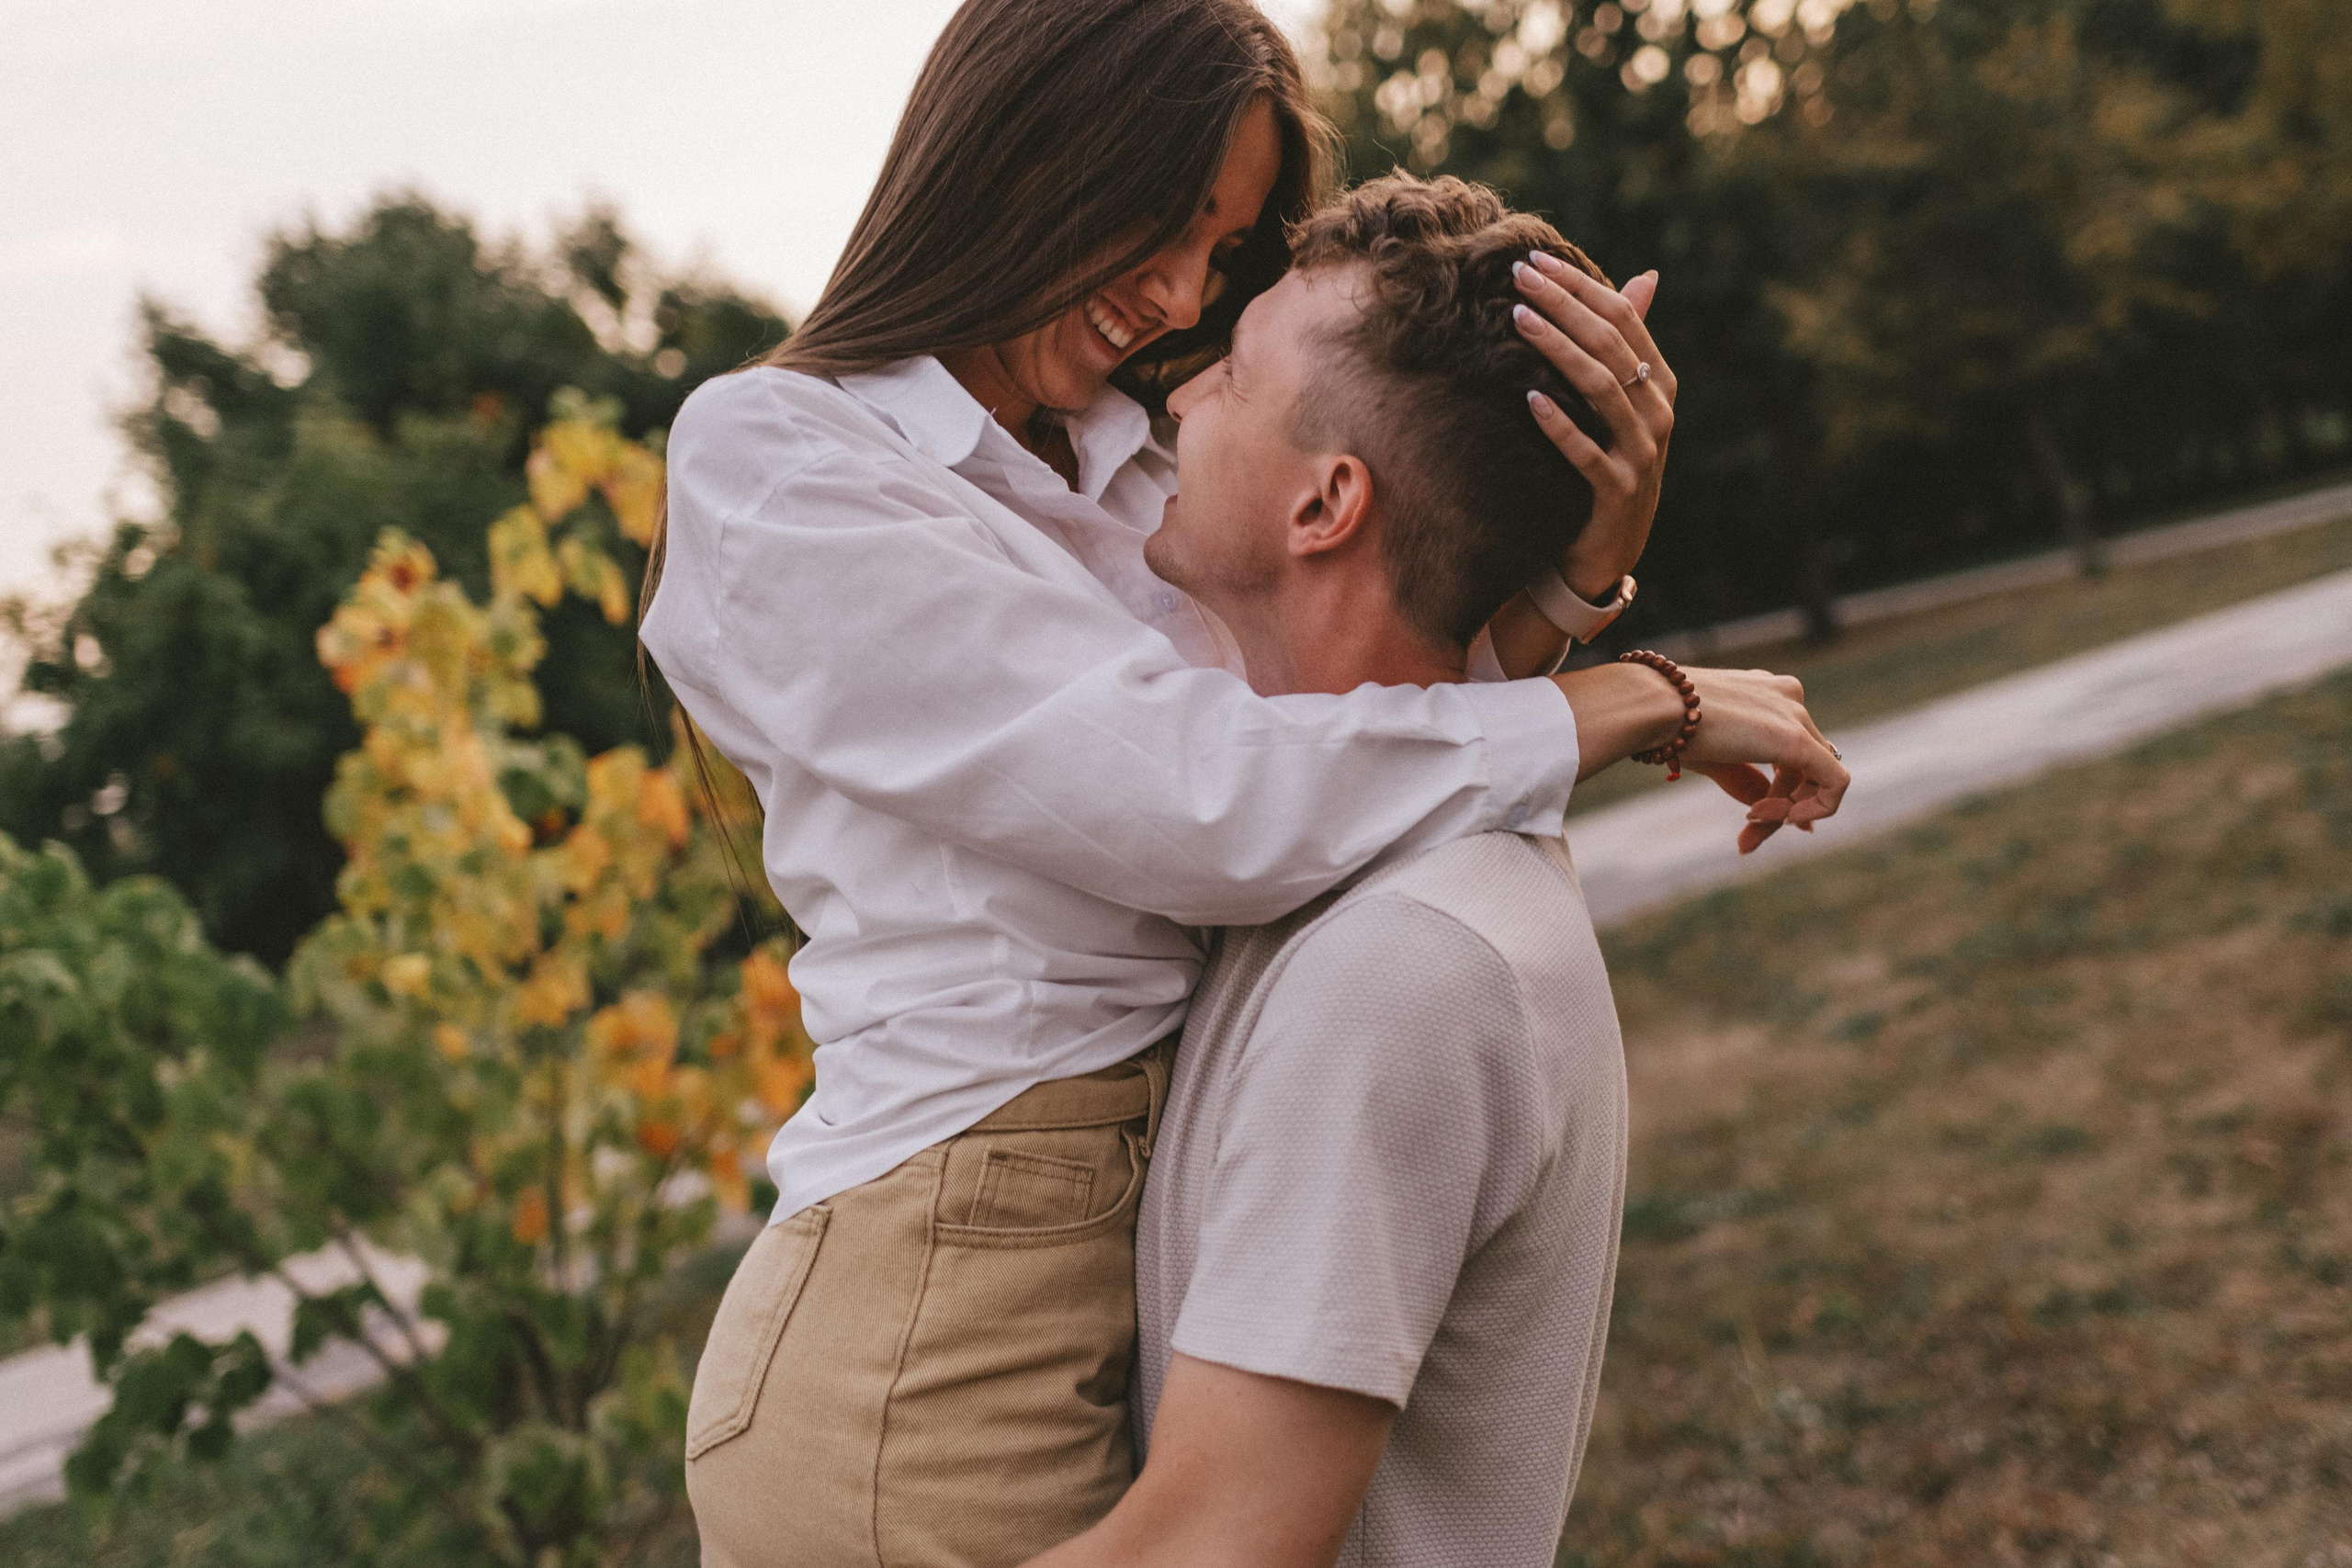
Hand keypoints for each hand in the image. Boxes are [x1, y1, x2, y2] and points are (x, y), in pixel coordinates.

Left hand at [1512, 257, 1678, 600]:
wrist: (1610, 546)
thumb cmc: (1609, 460)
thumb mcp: (1622, 402)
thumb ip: (1627, 344)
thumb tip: (1646, 275)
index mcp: (1659, 382)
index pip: (1624, 317)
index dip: (1581, 286)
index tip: (1537, 261)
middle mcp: (1658, 411)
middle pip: (1610, 344)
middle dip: (1563, 305)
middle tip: (1519, 278)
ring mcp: (1642, 452)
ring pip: (1601, 389)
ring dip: (1558, 350)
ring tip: (1519, 321)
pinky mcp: (1618, 490)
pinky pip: (1587, 452)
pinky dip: (1558, 424)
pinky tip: (1528, 397)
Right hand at [1675, 668, 1847, 853]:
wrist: (1651, 706)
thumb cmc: (1667, 727)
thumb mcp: (1714, 757)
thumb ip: (1749, 782)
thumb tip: (1776, 815)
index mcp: (1765, 694)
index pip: (1789, 752)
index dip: (1777, 794)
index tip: (1752, 821)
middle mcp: (1787, 698)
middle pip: (1804, 767)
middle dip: (1781, 807)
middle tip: (1747, 838)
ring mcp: (1795, 714)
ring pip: (1816, 777)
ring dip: (1786, 812)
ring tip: (1749, 829)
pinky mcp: (1798, 738)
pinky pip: (1834, 782)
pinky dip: (1819, 808)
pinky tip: (1786, 822)